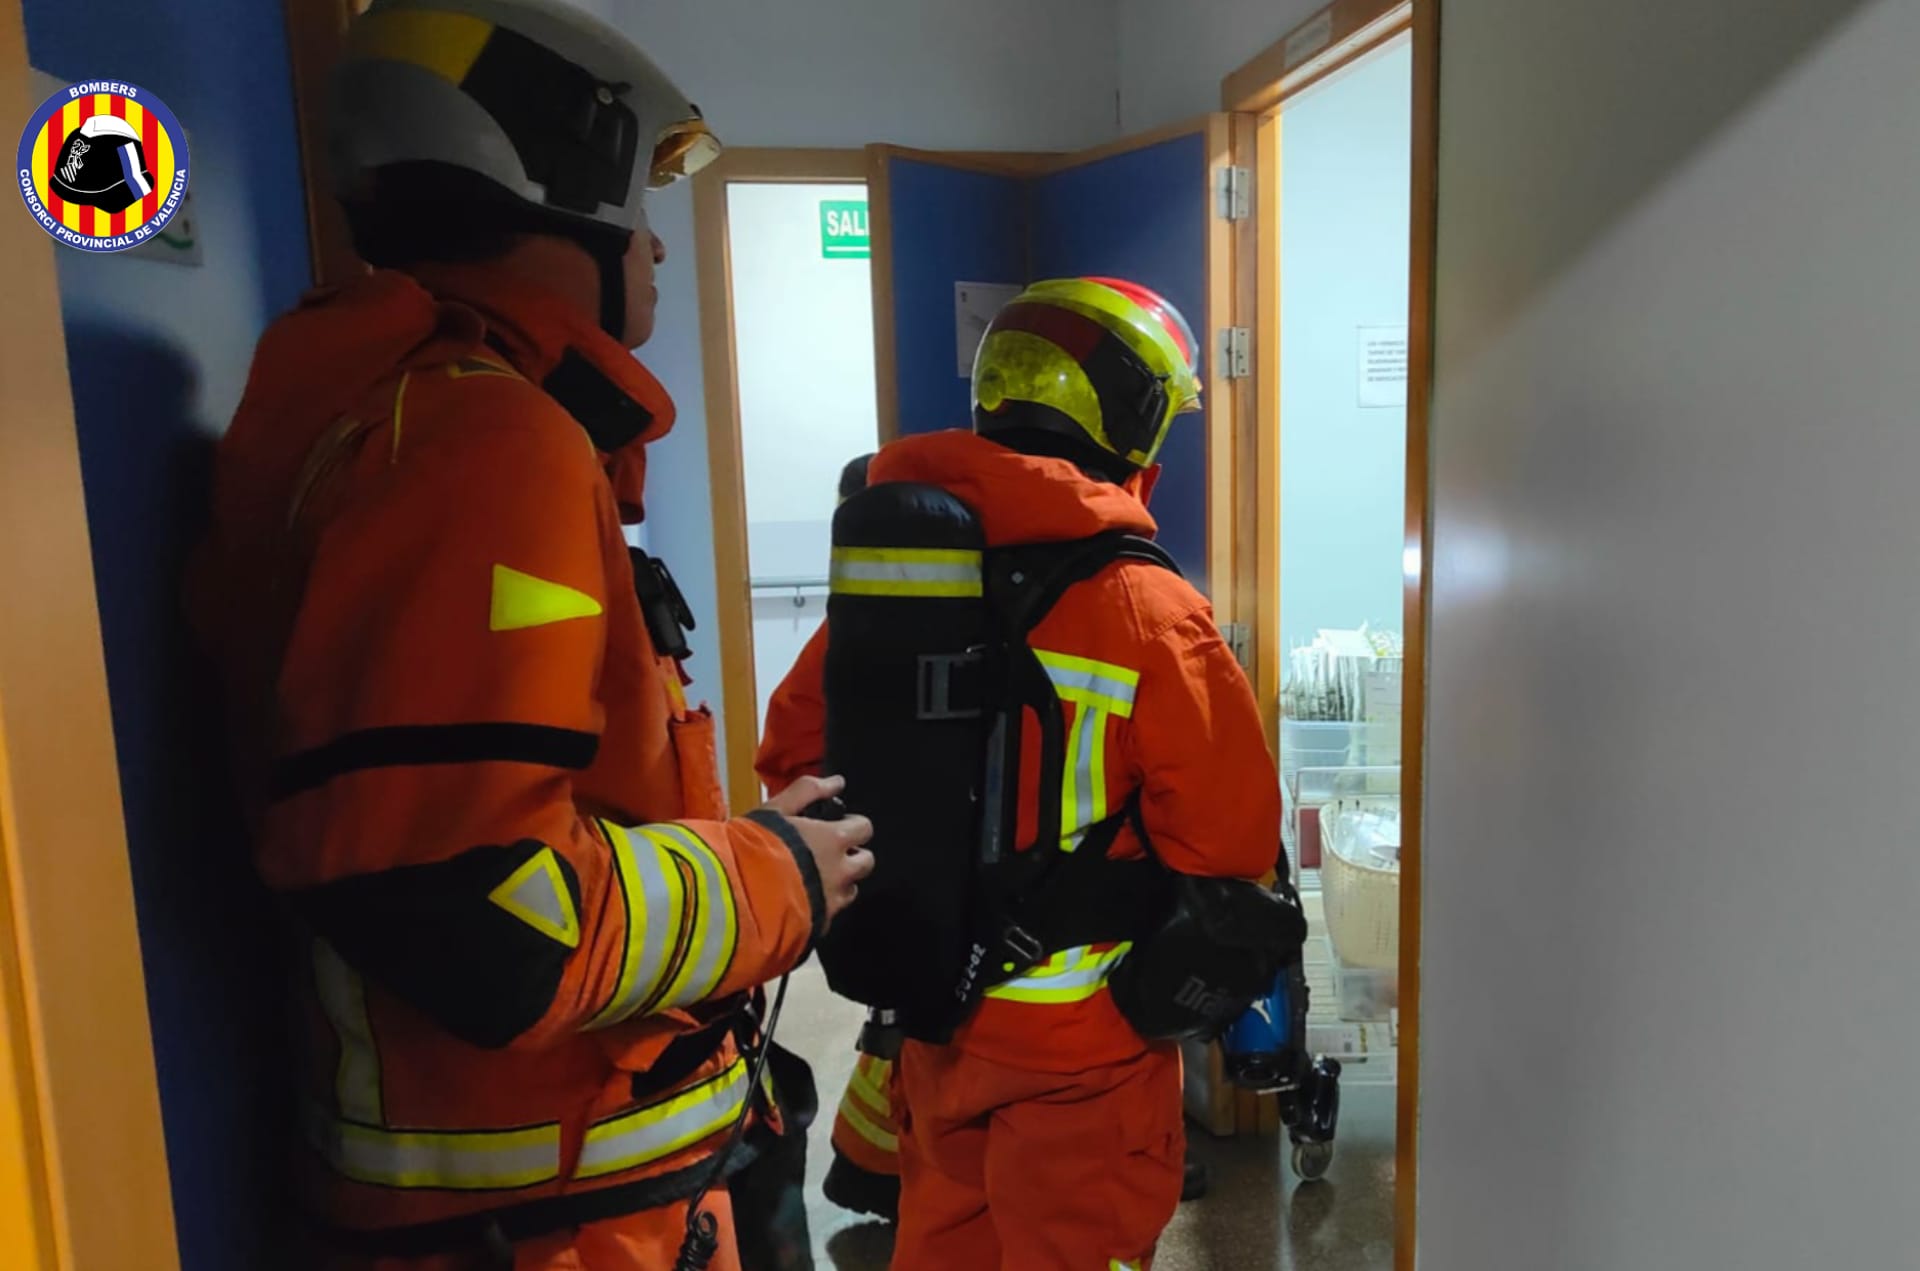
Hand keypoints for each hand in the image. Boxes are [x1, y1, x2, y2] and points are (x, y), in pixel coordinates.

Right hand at [763, 775, 873, 928]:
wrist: (738, 897)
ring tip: (814, 877)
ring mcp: (832, 901)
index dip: (853, 825)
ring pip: (851, 890)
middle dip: (853, 855)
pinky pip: (832, 913)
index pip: (864, 828)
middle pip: (866, 862)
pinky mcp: (820, 925)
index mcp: (833, 840)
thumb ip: (808, 790)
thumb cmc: (755, 848)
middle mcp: (841, 872)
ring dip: (840, 882)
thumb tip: (837, 781)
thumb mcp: (776, 809)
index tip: (838, 825)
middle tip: (829, 853)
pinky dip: (823, 905)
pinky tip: (802, 899)